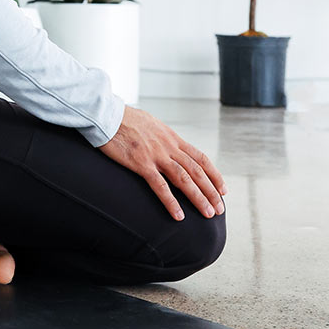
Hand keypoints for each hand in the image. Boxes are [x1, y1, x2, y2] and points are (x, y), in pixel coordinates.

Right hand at [97, 105, 227, 221]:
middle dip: (211, 191)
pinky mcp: (140, 162)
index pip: (200, 158)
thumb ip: (160, 136)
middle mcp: (168, 146)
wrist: (106, 114)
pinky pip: (159, 185)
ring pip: (184, 179)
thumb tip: (165, 143)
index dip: (214, 174)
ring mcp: (155, 154)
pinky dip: (171, 202)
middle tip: (219, 209)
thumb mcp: (150, 123)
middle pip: (196, 171)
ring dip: (198, 198)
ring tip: (208, 214)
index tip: (222, 189)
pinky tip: (178, 215)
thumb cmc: (122, 118)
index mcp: (171, 137)